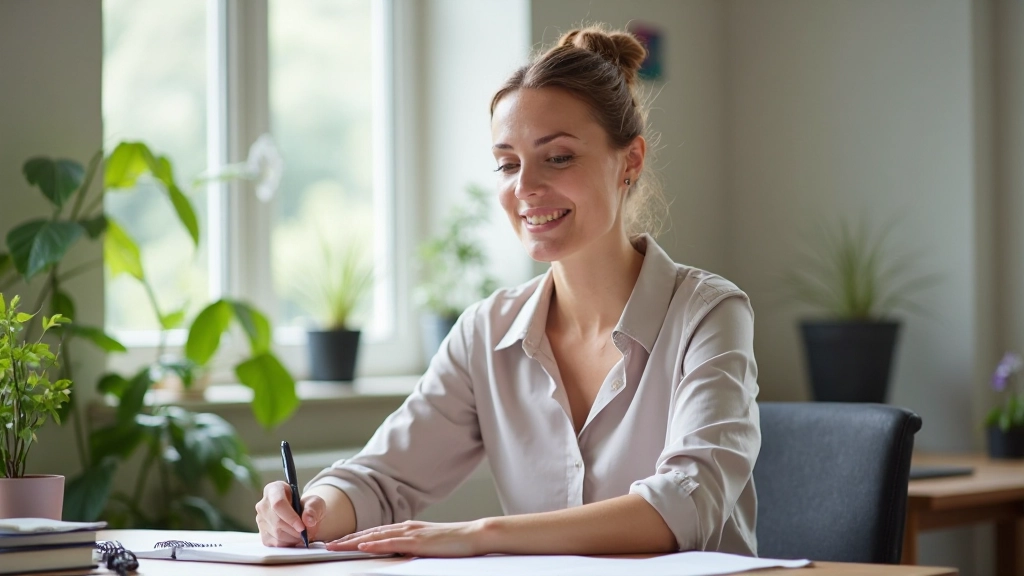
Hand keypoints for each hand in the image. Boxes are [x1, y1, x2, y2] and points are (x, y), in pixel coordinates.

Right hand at [255, 481, 326, 546]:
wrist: (304, 517)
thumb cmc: (308, 506)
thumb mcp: (315, 502)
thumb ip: (313, 508)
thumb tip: (308, 521)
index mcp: (274, 489)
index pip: (278, 504)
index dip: (290, 517)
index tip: (302, 527)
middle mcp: (263, 504)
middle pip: (277, 522)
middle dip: (295, 530)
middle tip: (307, 532)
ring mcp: (261, 520)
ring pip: (276, 534)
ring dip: (293, 538)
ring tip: (303, 534)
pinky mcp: (263, 535)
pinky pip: (275, 543)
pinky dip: (288, 544)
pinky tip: (295, 538)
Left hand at [326, 519, 486, 556]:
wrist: (474, 535)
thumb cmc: (455, 542)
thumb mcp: (428, 545)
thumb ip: (412, 547)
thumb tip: (398, 554)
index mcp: (408, 528)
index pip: (376, 533)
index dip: (357, 538)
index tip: (340, 542)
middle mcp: (406, 527)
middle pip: (371, 533)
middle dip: (349, 539)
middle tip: (329, 544)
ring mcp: (411, 533)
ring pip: (376, 537)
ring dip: (354, 541)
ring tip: (337, 546)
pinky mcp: (417, 542)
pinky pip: (392, 543)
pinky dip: (375, 545)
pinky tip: (363, 547)